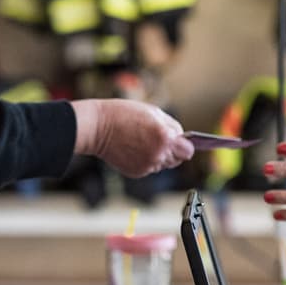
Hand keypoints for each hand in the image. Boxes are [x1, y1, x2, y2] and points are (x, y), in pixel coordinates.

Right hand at [71, 99, 193, 177]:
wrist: (97, 128)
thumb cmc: (123, 114)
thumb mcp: (153, 112)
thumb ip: (172, 126)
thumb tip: (182, 138)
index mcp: (165, 138)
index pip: (188, 151)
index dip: (185, 145)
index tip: (180, 142)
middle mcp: (158, 155)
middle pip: (177, 159)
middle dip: (172, 150)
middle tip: (158, 138)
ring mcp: (147, 166)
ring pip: (163, 164)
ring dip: (159, 156)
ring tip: (143, 142)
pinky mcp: (137, 172)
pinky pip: (150, 168)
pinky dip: (146, 160)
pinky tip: (135, 148)